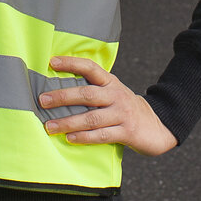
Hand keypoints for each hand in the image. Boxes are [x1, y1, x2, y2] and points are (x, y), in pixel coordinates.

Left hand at [38, 56, 177, 156]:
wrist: (158, 125)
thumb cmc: (125, 108)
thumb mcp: (112, 92)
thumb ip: (93, 89)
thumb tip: (57, 89)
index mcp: (111, 82)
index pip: (90, 68)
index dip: (72, 63)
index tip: (52, 61)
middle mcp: (116, 95)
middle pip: (87, 94)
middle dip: (63, 97)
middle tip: (43, 100)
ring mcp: (122, 114)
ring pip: (91, 118)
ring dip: (68, 122)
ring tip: (50, 126)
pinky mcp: (126, 132)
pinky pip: (102, 135)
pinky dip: (84, 137)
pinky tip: (70, 138)